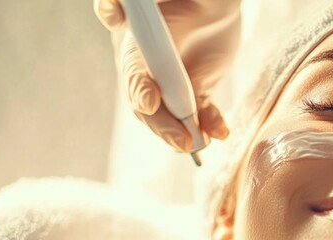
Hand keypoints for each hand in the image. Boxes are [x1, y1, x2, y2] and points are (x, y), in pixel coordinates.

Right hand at [94, 0, 239, 151]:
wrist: (212, 5)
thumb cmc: (186, 0)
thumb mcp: (166, 3)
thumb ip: (132, 8)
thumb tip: (112, 9)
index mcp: (135, 45)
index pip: (134, 71)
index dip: (140, 88)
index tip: (150, 101)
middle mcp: (148, 70)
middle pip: (148, 105)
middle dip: (163, 124)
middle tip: (181, 140)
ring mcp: (171, 85)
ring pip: (170, 117)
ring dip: (183, 133)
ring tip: (200, 141)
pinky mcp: (195, 92)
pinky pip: (199, 114)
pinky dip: (209, 125)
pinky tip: (220, 131)